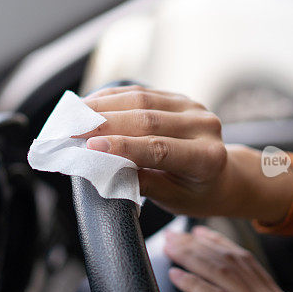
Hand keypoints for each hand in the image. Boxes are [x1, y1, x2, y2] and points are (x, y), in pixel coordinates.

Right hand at [82, 85, 292, 222]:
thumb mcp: (171, 198)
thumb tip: (101, 166)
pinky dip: (111, 98)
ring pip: (140, 100)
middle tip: (69, 130)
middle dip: (103, 124)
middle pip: (147, 119)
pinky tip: (88, 104)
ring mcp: (192, 107)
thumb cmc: (196, 193)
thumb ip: (140, 181)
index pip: (159, 148)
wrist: (223, 177)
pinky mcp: (179, 97)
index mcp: (207, 158)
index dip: (122, 147)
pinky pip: (140, 93)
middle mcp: (204, 126)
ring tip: (72, 116)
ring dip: (102, 106)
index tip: (89, 148)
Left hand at [165, 226, 292, 291]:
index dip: (220, 243)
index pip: (246, 260)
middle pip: (230, 261)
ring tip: (170, 248)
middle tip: (175, 234)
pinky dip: (194, 284)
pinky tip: (177, 276)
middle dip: (199, 244)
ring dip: (191, 257)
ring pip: (221, 273)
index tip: (199, 232)